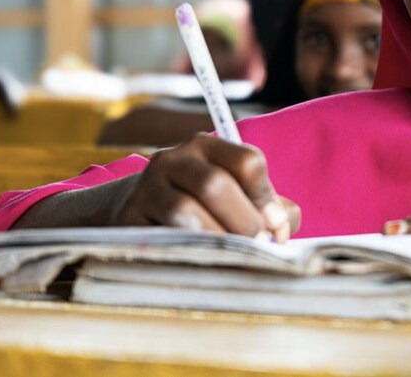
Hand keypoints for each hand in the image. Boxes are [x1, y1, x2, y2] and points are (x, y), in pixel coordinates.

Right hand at [111, 133, 299, 241]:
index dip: (267, 199)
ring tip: (232, 257)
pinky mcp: (128, 218)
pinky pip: (160, 236)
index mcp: (206, 147)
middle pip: (216, 184)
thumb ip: (269, 209)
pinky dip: (187, 251)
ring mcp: (146, 187)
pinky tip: (203, 263)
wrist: (133, 213)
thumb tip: (283, 228)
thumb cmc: (201, 207)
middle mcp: (173, 160)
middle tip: (257, 247)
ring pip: (185, 210)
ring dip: (216, 238)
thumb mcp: (234, 197)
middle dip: (244, 221)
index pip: (247, 161)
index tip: (276, 229)